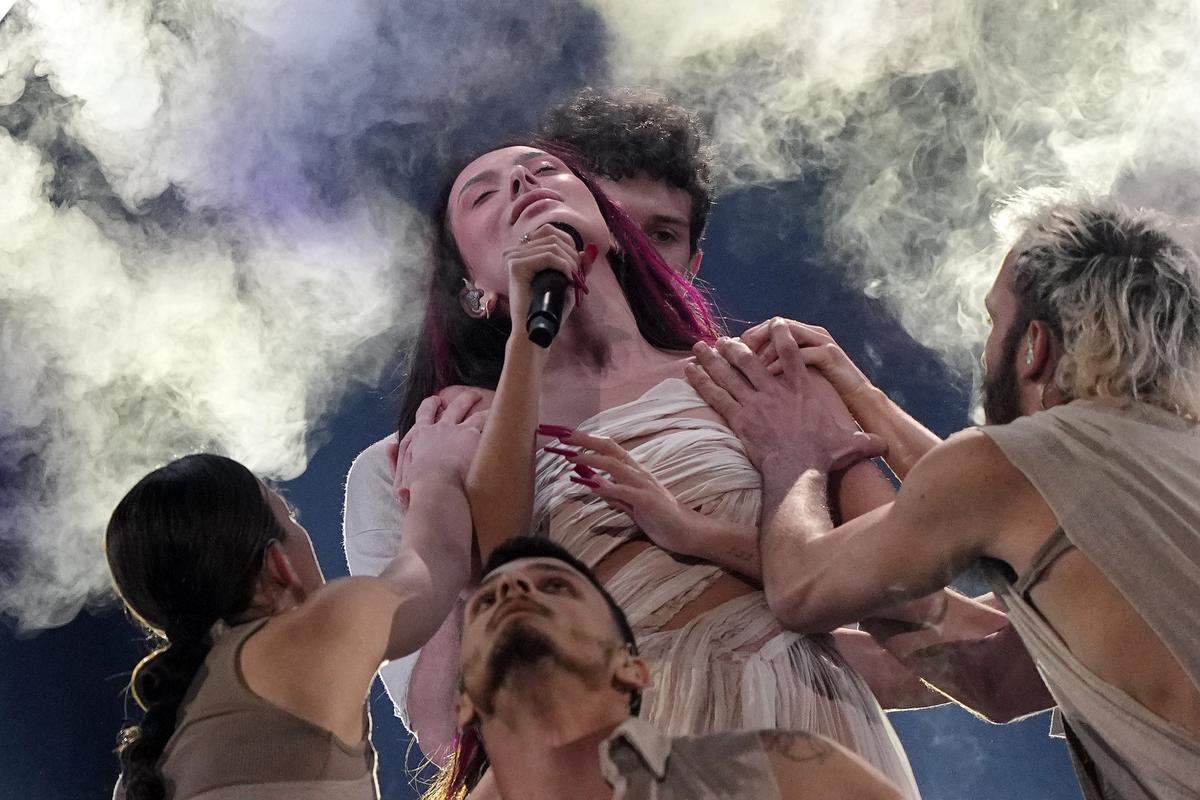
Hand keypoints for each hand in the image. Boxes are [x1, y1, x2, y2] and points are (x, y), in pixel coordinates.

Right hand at [391, 389, 487, 506]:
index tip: (435, 401)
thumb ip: (395, 459)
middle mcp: (440, 428)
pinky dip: (496, 419)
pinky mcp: (475, 435)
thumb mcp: (400, 476)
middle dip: (461, 399)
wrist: (437, 487)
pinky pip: (489, 421)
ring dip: (483, 407)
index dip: (430, 406)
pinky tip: (506, 417)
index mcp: (421, 435)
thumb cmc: (417, 488)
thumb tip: (389, 445)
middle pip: (453, 407)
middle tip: (470, 395)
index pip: (424, 415)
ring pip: (474, 412)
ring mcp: (459, 429)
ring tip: (493, 404)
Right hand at [503, 223, 598, 329]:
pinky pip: (548, 256)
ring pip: (552, 246)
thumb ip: (578, 266)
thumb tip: (590, 249)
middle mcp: (515, 251)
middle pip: (552, 236)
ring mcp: (513, 257)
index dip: (569, 244)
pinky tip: (567, 278)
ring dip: (569, 262)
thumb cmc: (550, 310)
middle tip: (577, 275)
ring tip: (572, 279)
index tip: (575, 266)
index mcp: (524, 251)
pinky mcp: (515, 265)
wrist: (536, 330)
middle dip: (571, 254)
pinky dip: (563, 266)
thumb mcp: (568, 283)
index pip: (549, 231)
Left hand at [542, 430, 695, 554]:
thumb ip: (611, 492)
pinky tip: (593, 484)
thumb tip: (590, 482)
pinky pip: (625, 491)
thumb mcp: (630, 503)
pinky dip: (608, 486)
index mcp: (633, 471)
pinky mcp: (647, 501)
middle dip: (585, 441)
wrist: (687, 532)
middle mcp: (638, 473)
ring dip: (591, 459)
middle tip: (561, 437)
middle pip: (609, 449)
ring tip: (571, 457)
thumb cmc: (659, 518)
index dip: (587, 440)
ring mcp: (643, 485)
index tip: (565, 435)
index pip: (608, 449)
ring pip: (615, 465)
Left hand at [685, 320, 884, 474]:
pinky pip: (716, 395)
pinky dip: (701, 382)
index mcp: (801, 390)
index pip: (793, 353)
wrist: (798, 471)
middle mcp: (775, 391)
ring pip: (728, 374)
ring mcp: (755, 403)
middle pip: (750, 360)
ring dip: (711, 359)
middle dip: (734, 347)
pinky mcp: (739, 419)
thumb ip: (864, 441)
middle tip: (721, 339)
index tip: (774, 322)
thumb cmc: (824, 458)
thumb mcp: (851, 445)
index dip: (783, 335)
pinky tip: (689, 370)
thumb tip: (883, 445)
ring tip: (698, 346)